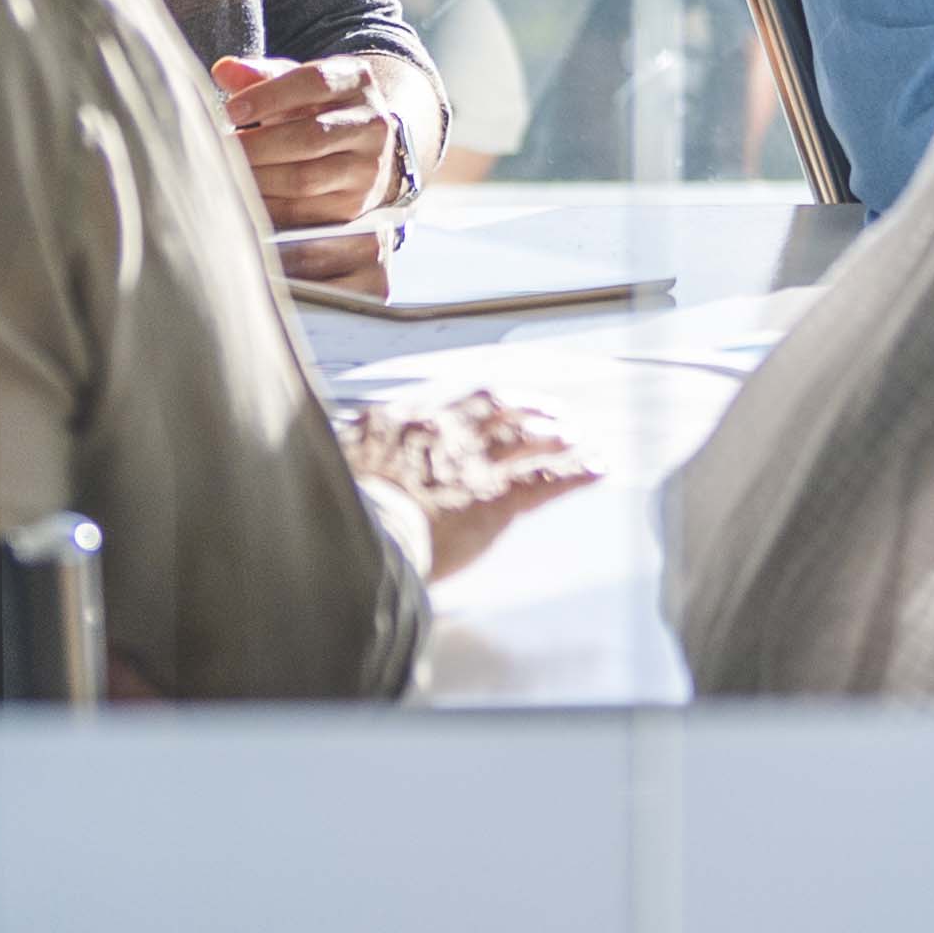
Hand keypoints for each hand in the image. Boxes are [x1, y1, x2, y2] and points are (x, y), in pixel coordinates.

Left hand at [217, 53, 410, 228]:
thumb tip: (224, 70)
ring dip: (258, 178)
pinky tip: (243, 196)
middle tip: (219, 148)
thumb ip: (261, 76)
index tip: (231, 110)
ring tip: (226, 172)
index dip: (269, 96)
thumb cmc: (317, 110)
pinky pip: (304, 211)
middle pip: (310, 136)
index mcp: (357, 81)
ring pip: (306, 178)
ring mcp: (367, 168)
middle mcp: (372, 124)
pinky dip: (267, 206)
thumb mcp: (295, 85)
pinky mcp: (354, 205)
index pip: (314, 82)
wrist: (364, 150)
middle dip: (257, 144)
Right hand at [343, 390, 598, 580]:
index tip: (503, 401)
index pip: (457, 403)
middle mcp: (446, 434)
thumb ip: (352, 451)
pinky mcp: (493, 498)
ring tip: (578, 437)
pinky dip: (576, 472)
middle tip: (553, 412)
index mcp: (407, 423)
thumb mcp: (335, 467)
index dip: (488, 401)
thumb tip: (343, 442)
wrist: (354, 531)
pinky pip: (545, 480)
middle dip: (529, 410)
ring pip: (525, 440)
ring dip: (555, 436)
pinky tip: (598, 468)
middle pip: (498, 411)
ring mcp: (472, 464)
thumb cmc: (338, 509)